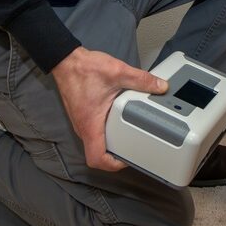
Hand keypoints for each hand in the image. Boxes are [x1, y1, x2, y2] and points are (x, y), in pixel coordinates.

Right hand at [51, 47, 167, 171]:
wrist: (66, 61)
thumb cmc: (84, 69)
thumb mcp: (117, 72)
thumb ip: (141, 80)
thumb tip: (159, 86)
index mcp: (90, 124)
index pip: (96, 159)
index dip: (113, 165)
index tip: (128, 159)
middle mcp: (84, 128)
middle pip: (97, 155)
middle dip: (116, 157)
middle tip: (134, 150)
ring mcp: (83, 123)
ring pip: (96, 144)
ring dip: (111, 145)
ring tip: (130, 138)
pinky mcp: (84, 116)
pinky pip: (95, 133)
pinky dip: (107, 134)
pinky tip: (119, 123)